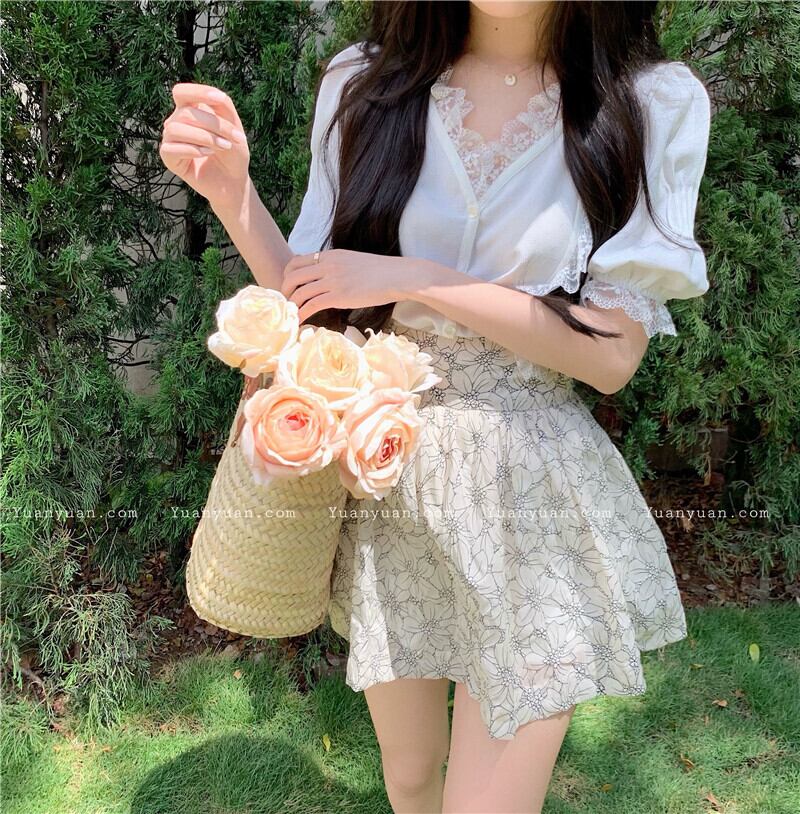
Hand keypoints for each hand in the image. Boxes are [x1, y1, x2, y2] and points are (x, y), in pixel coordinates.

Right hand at [159, 83, 249, 205]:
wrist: (233, 181)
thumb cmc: (233, 153)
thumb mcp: (234, 126)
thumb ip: (224, 106)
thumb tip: (216, 94)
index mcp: (190, 109)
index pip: (182, 92)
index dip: (197, 92)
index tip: (219, 99)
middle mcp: (176, 122)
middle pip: (186, 113)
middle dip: (214, 125)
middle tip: (234, 138)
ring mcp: (171, 140)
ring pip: (175, 129)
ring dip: (204, 137)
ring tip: (224, 147)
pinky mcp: (169, 158)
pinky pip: (170, 148)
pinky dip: (192, 150)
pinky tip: (207, 154)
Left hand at [281, 250, 414, 323]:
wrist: (396, 276)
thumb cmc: (380, 272)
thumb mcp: (353, 261)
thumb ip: (337, 267)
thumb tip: (329, 278)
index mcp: (330, 256)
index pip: (297, 261)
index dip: (288, 275)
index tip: (289, 287)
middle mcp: (327, 266)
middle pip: (293, 276)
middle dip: (285, 290)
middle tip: (286, 302)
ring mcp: (332, 281)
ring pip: (300, 292)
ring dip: (292, 304)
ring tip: (292, 314)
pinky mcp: (339, 296)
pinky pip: (312, 305)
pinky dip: (302, 314)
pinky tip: (300, 321)